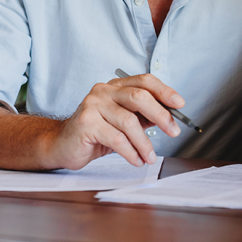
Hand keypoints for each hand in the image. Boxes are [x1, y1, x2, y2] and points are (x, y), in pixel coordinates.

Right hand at [45, 73, 183, 169]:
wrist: (62, 145)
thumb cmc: (96, 133)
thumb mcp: (124, 121)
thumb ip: (144, 116)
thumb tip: (171, 117)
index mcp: (115, 86)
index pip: (145, 81)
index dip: (164, 91)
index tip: (180, 104)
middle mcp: (103, 91)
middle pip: (139, 97)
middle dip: (161, 115)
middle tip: (173, 131)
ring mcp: (93, 105)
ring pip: (129, 122)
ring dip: (144, 143)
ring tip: (150, 157)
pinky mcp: (86, 123)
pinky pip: (116, 139)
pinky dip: (131, 152)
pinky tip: (136, 160)